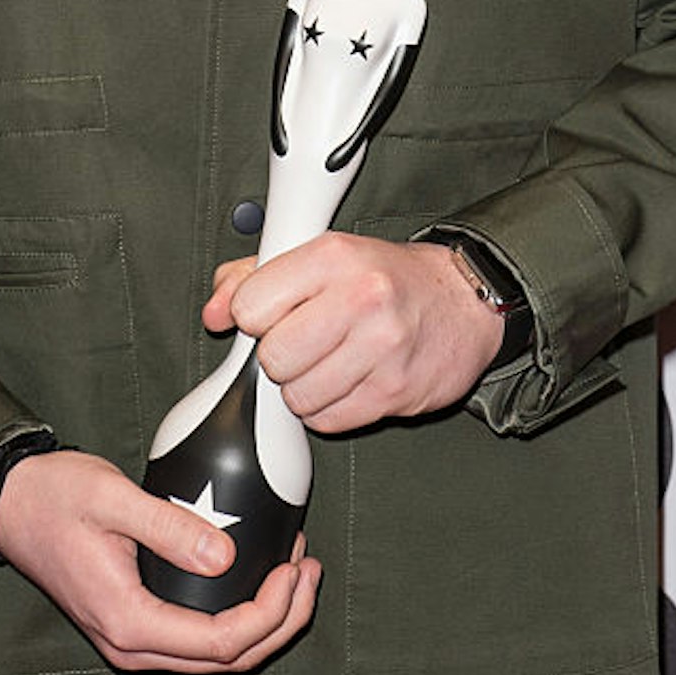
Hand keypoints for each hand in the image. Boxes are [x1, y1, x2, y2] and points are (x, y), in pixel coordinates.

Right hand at [0, 447, 320, 673]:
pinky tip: (254, 579)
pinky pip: (197, 638)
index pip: (221, 642)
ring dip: (263, 623)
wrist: (11, 504)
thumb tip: (228, 558)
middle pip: (226, 660)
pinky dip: (236, 616)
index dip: (269, 612)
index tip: (294, 568)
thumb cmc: (55, 496)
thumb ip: (170, 529)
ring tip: (296, 573)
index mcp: (127, 620)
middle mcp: (130, 644)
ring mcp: (131, 638)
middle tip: (309, 571)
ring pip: (215, 656)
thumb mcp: (113, 498)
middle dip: (280, 621)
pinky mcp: (134, 622)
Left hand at [204, 233, 503, 433]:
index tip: (271, 314)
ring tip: (329, 360)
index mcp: (332, 256)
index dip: (253, 316)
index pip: (250, 305)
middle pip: (273, 357)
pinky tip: (349, 380)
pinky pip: (329, 420)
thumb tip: (213, 313)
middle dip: (280, 356)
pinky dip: (330, 408)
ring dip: (304, 387)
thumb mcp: (319, 254)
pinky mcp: (397, 392)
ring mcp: (382, 348)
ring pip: (297, 396)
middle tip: (304, 341)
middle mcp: (360, 298)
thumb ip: (252, 275)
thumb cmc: (382, 276)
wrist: (462, 299)